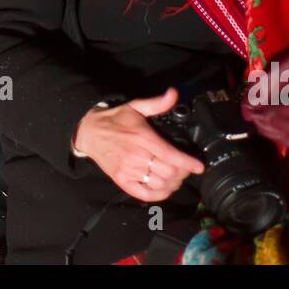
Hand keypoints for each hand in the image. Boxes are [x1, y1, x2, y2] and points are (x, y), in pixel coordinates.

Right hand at [73, 88, 204, 202]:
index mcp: (143, 137)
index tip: (199, 166)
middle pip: (168, 172)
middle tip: (185, 169)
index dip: (188, 163)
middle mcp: (137, 155)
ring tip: (176, 178)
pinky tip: (165, 189)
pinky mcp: (122, 180)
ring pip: (159, 184)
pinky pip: (145, 194)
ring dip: (173, 183)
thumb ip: (157, 103)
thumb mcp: (136, 106)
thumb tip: (173, 93)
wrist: (90, 132)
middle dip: (182, 173)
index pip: (171, 155)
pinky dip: (159, 195)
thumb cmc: (115, 120)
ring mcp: (129, 170)